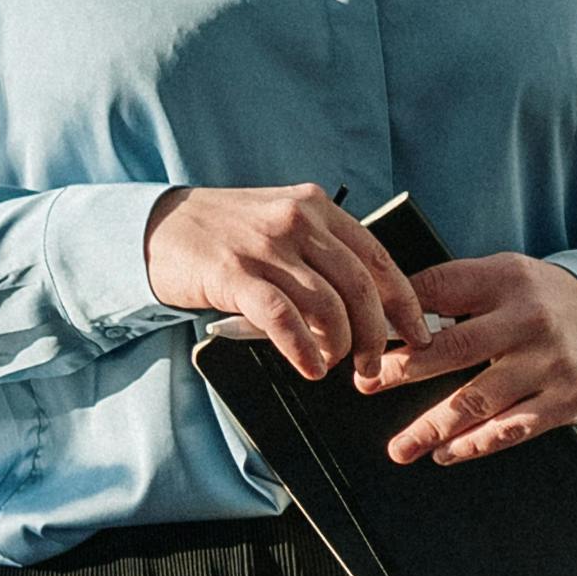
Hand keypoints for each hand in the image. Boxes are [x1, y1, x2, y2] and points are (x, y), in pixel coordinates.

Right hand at [141, 182, 432, 381]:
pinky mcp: (233, 272)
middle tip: (372, 368)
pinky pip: (283, 317)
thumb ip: (322, 254)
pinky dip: (303, 349)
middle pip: (359, 286)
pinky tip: (308, 367)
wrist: (158, 227)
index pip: (377, 257)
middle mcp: (296, 220)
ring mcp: (265, 245)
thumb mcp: (281, 227)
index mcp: (316, 207)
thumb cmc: (226, 235)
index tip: (418, 335)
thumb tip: (370, 308)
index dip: (404, 303)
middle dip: (375, 336)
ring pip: (326, 305)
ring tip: (331, 366)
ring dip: (339, 347)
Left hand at [354, 254, 576, 464]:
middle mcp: (531, 320)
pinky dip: (475, 444)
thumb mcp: (498, 275)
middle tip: (368, 385)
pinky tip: (447, 452)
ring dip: (434, 427)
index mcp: (506, 280)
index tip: (366, 340)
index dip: (401, 317)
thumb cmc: (536, 300)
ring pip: (480, 401)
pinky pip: (513, 430)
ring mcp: (551, 364)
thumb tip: (385, 316)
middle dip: (405, 370)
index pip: (441, 291)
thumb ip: (450, 289)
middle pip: (456, 349)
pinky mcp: (567, 401)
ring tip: (401, 447)